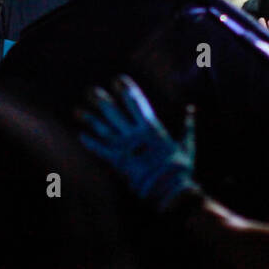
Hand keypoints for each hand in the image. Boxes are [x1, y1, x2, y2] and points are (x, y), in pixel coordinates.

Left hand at [76, 75, 196, 212]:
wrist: (171, 189)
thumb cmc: (180, 168)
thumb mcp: (186, 143)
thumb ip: (188, 125)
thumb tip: (192, 108)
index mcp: (152, 126)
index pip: (136, 102)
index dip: (126, 89)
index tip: (118, 79)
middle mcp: (136, 133)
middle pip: (115, 111)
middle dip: (103, 100)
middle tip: (91, 91)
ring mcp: (125, 146)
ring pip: (103, 128)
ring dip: (90, 119)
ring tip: (77, 110)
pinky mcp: (118, 161)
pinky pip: (101, 150)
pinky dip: (90, 142)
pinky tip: (80, 135)